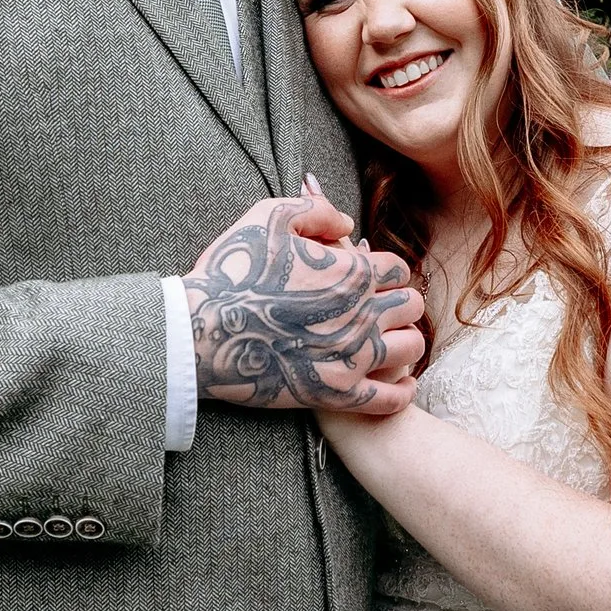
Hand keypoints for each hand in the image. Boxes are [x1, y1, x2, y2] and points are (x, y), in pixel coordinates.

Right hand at [183, 191, 426, 412]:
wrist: (198, 331)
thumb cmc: (230, 272)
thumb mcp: (268, 217)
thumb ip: (316, 211)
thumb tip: (348, 224)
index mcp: (352, 271)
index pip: (397, 269)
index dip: (381, 271)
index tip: (363, 279)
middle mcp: (362, 314)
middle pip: (411, 306)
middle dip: (397, 302)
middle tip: (375, 308)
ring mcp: (352, 357)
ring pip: (412, 347)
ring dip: (402, 340)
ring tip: (383, 341)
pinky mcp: (337, 394)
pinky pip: (391, 399)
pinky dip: (401, 390)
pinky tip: (395, 381)